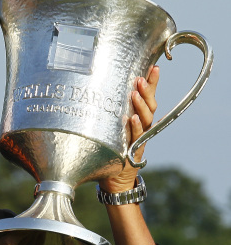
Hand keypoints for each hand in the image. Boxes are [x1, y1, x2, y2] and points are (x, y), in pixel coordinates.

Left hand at [99, 65, 158, 192]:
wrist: (113, 178)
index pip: (148, 97)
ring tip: (135, 94)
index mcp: (139, 117)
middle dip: (147, 91)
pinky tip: (133, 118)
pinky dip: (135, 127)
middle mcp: (142, 126)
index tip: (154, 66)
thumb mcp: (109, 127)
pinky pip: (137, 137)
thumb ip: (106, 112)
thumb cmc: (109, 150)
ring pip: (146, 119)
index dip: (153, 82)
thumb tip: (90, 87)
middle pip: (150, 105)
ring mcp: (139, 138)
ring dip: (140, 105)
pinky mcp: (134, 151)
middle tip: (140, 78)